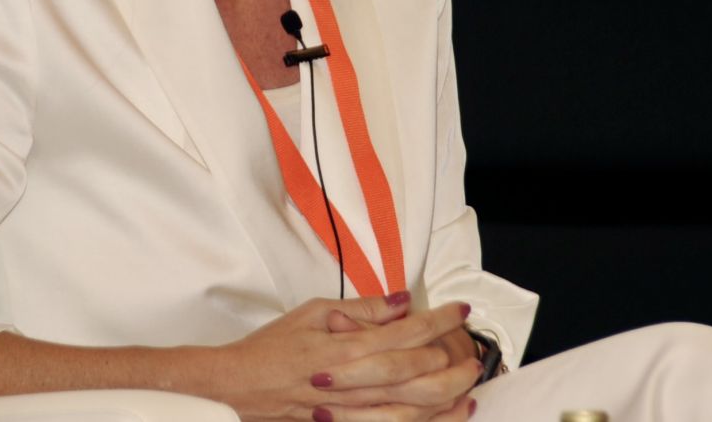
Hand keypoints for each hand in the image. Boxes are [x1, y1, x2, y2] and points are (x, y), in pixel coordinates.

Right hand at [208, 293, 477, 420]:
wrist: (237, 386)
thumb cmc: (271, 347)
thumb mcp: (312, 312)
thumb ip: (359, 308)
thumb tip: (399, 301)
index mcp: (346, 346)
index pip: (406, 332)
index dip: (439, 320)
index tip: (460, 310)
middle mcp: (353, 381)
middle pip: (419, 374)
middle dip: (454, 363)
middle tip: (475, 353)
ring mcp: (349, 410)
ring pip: (412, 409)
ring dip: (447, 399)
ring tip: (470, 387)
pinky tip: (441, 417)